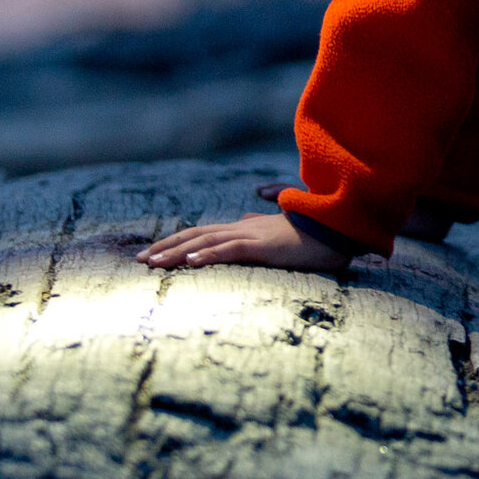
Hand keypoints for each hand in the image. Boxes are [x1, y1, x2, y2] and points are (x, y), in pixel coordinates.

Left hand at [137, 204, 348, 271]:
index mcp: (246, 227)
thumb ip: (264, 221)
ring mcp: (253, 235)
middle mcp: (244, 228)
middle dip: (165, 247)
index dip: (176, 241)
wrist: (339, 228)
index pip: (203, 233)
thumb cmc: (316, 232)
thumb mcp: (285, 228)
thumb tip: (250, 215)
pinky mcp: (264, 246)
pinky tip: (189, 261)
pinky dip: (208, 254)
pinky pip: (231, 249)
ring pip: (206, 242)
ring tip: (153, 263)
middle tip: (139, 261)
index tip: (153, 253)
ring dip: (176, 252)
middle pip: (196, 235)